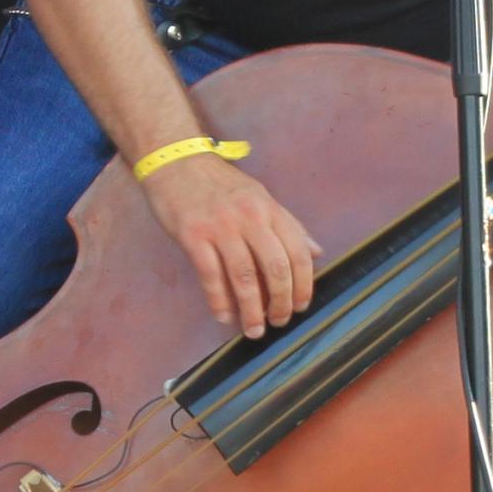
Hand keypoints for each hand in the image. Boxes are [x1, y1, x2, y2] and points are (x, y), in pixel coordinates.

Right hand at [143, 151, 320, 339]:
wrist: (175, 161)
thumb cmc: (218, 182)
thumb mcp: (259, 196)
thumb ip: (288, 225)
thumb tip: (317, 253)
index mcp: (269, 208)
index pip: (297, 252)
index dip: (303, 285)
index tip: (301, 306)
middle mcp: (249, 217)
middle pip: (275, 268)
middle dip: (280, 303)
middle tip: (278, 322)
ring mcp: (220, 226)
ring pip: (244, 277)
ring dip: (251, 310)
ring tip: (253, 330)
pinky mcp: (192, 235)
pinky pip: (210, 275)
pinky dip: (219, 301)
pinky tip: (224, 316)